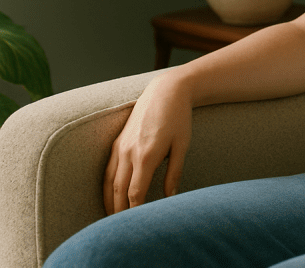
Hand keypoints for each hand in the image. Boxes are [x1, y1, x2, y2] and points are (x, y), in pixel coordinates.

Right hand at [103, 73, 192, 214]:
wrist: (166, 91)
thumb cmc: (178, 118)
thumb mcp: (182, 146)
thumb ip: (174, 173)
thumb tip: (170, 197)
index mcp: (146, 155)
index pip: (135, 192)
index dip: (135, 210)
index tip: (138, 222)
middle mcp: (128, 152)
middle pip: (119, 190)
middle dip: (119, 211)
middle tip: (121, 227)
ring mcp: (120, 146)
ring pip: (110, 181)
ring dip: (109, 200)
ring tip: (111, 217)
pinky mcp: (117, 142)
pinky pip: (108, 169)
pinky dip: (107, 185)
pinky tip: (110, 194)